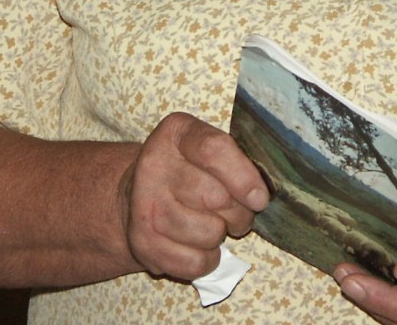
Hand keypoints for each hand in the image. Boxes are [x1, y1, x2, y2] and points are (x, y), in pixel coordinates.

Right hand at [119, 111, 269, 280]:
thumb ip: (234, 160)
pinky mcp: (143, 242)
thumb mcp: (206, 147)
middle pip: (216, 197)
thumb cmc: (187, 169)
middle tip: (237, 213)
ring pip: (209, 233)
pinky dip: (208, 259)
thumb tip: (260, 196)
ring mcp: (145, 205)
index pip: (214, 150)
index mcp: (176, 133)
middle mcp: (154, 165)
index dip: (244, 177)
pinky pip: (195, 262)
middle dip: (239, 212)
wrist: (136, 193)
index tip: (259, 198)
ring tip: (213, 225)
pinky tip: (199, 245)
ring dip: (221, 235)